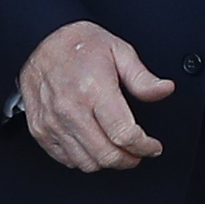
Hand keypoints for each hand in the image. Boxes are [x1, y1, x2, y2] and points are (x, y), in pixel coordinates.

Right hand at [16, 21, 174, 170]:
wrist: (40, 40)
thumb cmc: (79, 44)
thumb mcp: (119, 51)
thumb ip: (142, 78)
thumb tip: (164, 90)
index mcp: (93, 90)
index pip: (124, 134)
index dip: (145, 147)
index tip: (153, 147)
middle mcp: (70, 109)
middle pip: (106, 155)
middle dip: (130, 159)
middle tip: (139, 153)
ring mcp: (52, 122)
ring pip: (87, 163)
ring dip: (107, 162)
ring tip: (117, 150)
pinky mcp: (40, 130)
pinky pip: (66, 159)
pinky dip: (84, 159)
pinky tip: (93, 146)